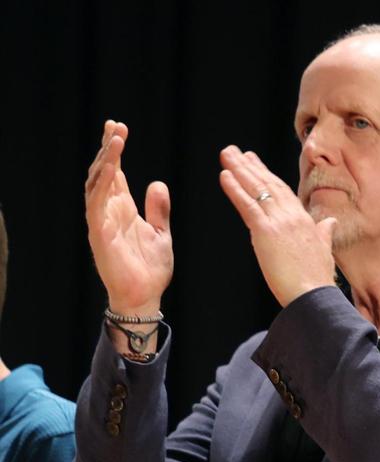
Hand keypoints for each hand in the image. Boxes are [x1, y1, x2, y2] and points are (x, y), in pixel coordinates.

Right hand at [84, 120, 172, 315]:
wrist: (146, 296)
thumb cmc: (150, 269)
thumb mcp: (161, 233)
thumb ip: (158, 209)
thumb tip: (157, 183)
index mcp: (123, 209)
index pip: (114, 173)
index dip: (114, 151)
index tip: (119, 128)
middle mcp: (109, 211)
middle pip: (103, 173)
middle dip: (108, 149)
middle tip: (115, 126)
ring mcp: (101, 222)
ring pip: (96, 184)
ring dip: (105, 162)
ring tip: (116, 140)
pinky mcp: (99, 234)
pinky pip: (95, 206)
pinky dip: (101, 186)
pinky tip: (109, 170)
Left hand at [218, 146, 336, 306]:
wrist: (314, 295)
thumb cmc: (318, 279)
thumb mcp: (324, 250)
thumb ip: (324, 233)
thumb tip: (331, 222)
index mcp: (305, 220)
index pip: (283, 191)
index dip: (266, 174)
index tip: (254, 161)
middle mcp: (292, 216)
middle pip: (268, 184)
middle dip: (250, 166)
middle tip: (234, 151)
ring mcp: (279, 222)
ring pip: (257, 189)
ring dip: (239, 170)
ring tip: (226, 155)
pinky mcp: (265, 232)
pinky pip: (247, 205)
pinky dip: (235, 189)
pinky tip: (225, 176)